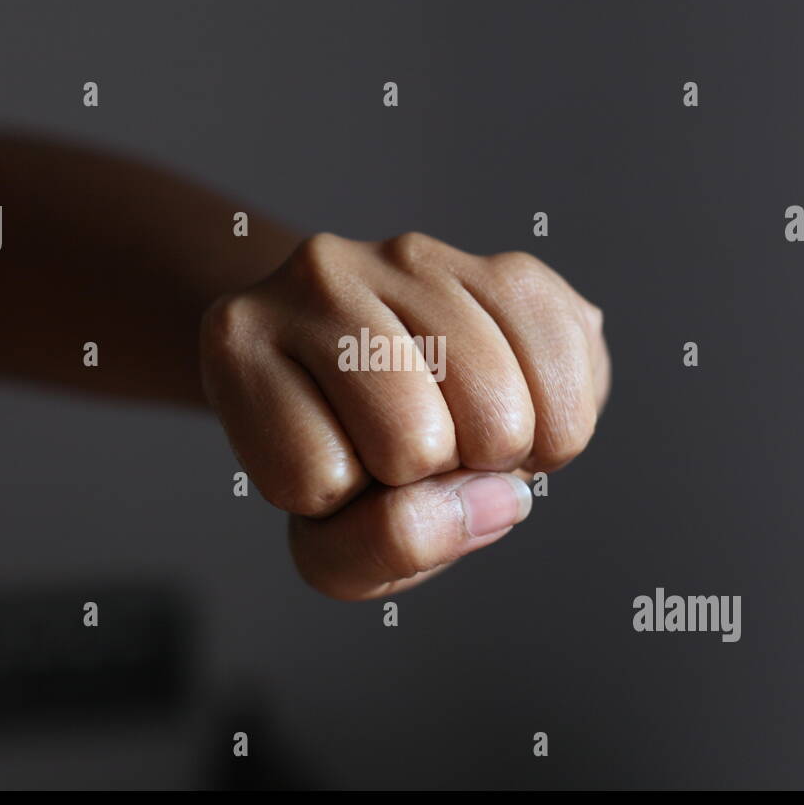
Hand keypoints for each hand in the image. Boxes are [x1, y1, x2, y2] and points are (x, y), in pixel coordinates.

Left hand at [200, 232, 609, 599]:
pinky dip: (560, 423)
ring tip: (462, 427)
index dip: (338, 504)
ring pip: (494, 410)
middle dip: (429, 477)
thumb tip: (496, 494)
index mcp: (240, 341)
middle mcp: (318, 274)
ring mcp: (416, 257)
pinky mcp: (507, 264)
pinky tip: (517, 404)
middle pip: (412, 441)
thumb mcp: (331, 544)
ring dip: (498, 453)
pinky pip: (563, 374)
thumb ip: (386, 547)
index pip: (312, 477)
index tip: (335, 466)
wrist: (394, 389)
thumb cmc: (350, 467)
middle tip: (413, 451)